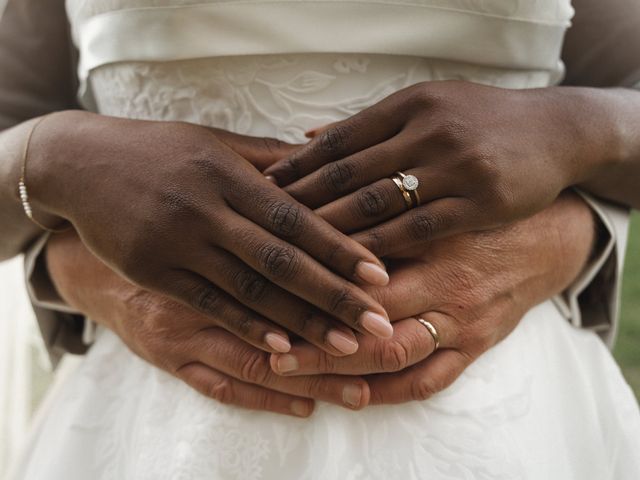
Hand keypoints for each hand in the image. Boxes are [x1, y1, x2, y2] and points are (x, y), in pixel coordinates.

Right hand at [28, 112, 392, 354]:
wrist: (77, 164)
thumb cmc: (157, 151)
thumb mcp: (213, 143)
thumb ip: (269, 157)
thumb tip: (323, 156)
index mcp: (227, 174)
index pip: (295, 218)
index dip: (340, 248)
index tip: (380, 276)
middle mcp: (205, 210)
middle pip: (281, 260)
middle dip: (334, 295)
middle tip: (380, 323)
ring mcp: (176, 244)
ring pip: (250, 290)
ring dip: (301, 322)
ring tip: (345, 347)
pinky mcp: (153, 273)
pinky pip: (210, 305)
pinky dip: (249, 327)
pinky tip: (284, 349)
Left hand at [264, 81, 591, 256]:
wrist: (558, 132)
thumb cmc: (481, 121)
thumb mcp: (427, 106)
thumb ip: (369, 125)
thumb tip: (307, 137)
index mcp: (411, 104)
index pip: (341, 139)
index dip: (298, 165)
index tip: (264, 188)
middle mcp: (430, 130)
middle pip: (350, 171)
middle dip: (303, 201)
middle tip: (264, 226)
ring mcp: (457, 166)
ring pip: (379, 203)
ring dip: (332, 228)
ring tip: (294, 251)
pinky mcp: (481, 202)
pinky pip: (418, 229)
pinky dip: (381, 247)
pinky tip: (350, 266)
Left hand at [269, 191, 595, 402]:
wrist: (551, 235)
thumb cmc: (481, 207)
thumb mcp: (436, 188)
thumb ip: (378, 184)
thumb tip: (310, 143)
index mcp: (435, 236)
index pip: (361, 260)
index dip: (312, 269)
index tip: (267, 271)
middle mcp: (448, 283)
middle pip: (369, 314)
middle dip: (314, 329)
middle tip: (265, 340)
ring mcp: (462, 320)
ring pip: (393, 354)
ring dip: (338, 367)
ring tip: (288, 370)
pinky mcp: (476, 346)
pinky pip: (431, 380)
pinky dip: (389, 392)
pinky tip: (349, 396)